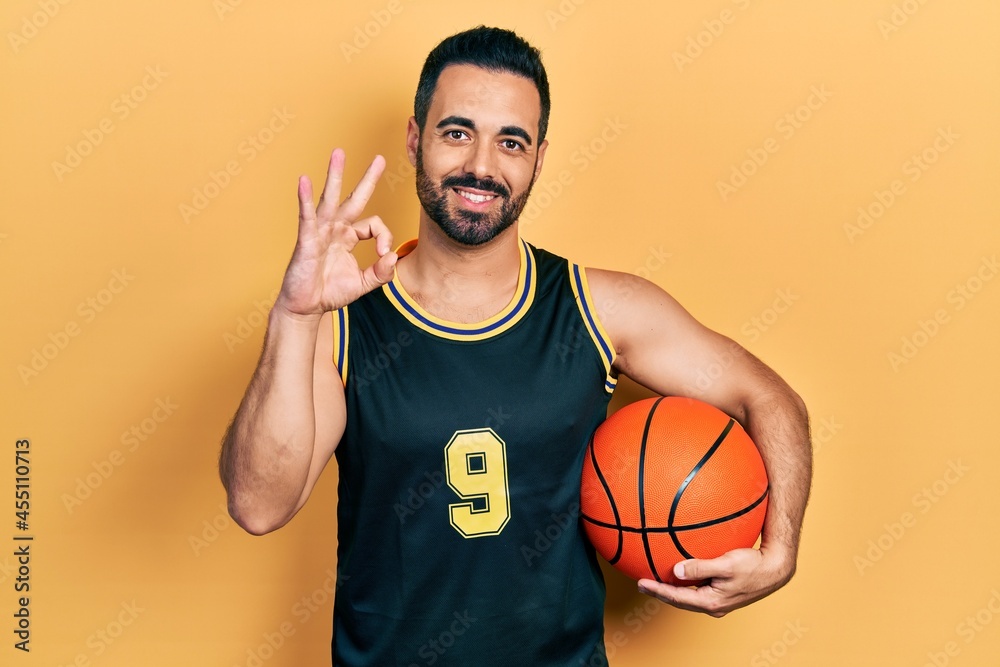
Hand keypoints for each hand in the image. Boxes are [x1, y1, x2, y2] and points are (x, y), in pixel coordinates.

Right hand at [275, 149, 395, 318]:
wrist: (305, 308)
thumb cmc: (330, 292)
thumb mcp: (363, 284)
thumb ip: (381, 273)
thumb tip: (394, 257)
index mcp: (349, 237)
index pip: (374, 225)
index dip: (384, 237)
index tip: (383, 255)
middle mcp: (336, 229)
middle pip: (354, 199)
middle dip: (367, 178)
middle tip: (379, 158)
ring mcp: (320, 232)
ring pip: (330, 199)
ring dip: (335, 176)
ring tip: (338, 154)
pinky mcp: (307, 240)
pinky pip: (307, 216)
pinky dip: (306, 199)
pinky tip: (304, 181)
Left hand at [637, 546, 794, 616]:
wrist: (776, 569)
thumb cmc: (754, 566)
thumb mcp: (726, 565)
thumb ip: (701, 567)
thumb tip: (676, 571)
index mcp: (712, 601)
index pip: (677, 598)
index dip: (657, 591)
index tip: (640, 583)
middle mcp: (713, 604)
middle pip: (680, 600)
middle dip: (660, 592)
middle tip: (641, 583)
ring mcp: (718, 600)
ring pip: (688, 596)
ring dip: (672, 589)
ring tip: (655, 579)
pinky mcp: (722, 592)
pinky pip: (698, 588)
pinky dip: (685, 582)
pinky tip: (680, 572)